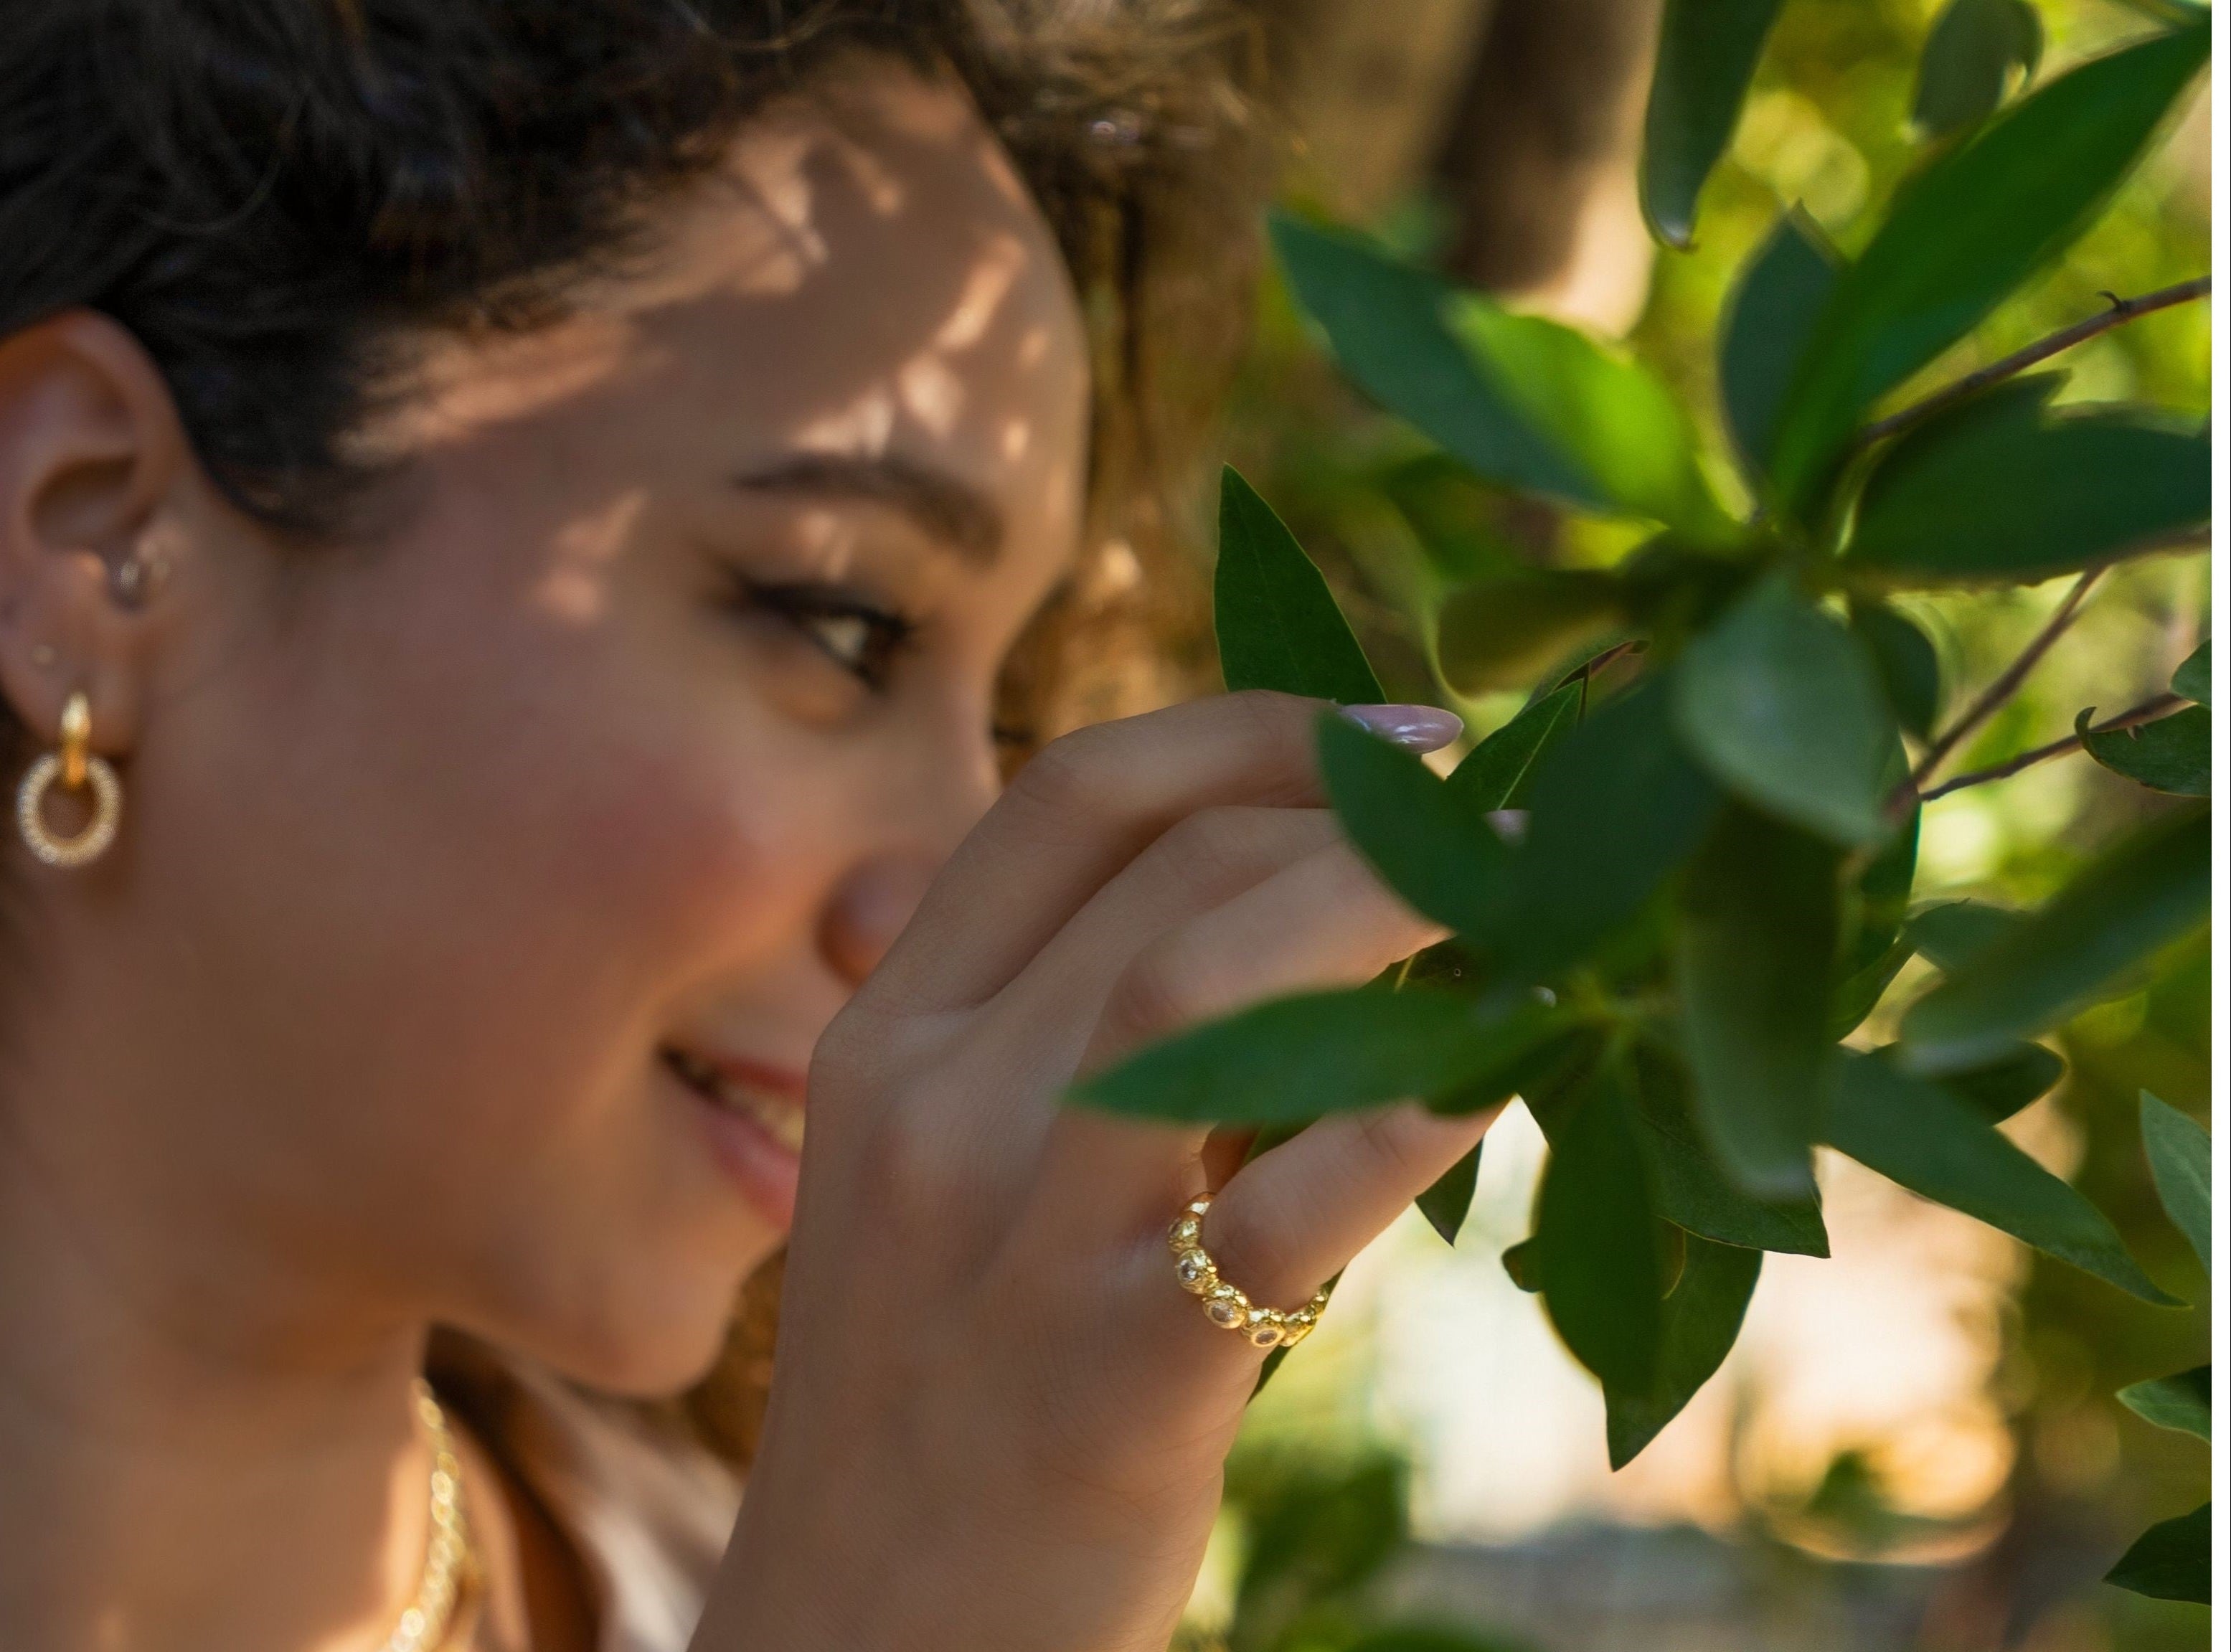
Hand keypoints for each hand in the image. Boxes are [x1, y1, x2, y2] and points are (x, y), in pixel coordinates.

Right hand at [693, 693, 1490, 1651]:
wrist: (862, 1650)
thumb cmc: (934, 1401)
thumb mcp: (939, 1184)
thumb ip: (1050, 1035)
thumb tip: (1270, 905)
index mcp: (883, 1035)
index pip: (1070, 800)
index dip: (1252, 735)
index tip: (1395, 733)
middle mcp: (927, 1103)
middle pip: (1169, 867)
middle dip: (1361, 812)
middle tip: (1506, 818)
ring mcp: (1008, 1233)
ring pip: (1198, 980)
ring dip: (1386, 905)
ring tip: (1525, 897)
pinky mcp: (1107, 1375)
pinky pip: (1276, 1207)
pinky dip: (1406, 1117)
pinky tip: (1509, 1064)